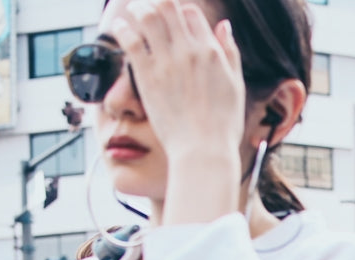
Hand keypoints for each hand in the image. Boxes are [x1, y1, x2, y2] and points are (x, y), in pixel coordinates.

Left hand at [109, 0, 245, 219]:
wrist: (204, 150)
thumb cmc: (222, 125)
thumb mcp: (235, 85)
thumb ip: (230, 53)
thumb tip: (224, 25)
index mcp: (212, 53)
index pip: (192, 13)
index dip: (181, 10)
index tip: (173, 16)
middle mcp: (190, 51)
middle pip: (169, 7)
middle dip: (159, 4)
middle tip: (149, 6)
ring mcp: (167, 62)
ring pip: (148, 16)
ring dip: (139, 9)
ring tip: (133, 10)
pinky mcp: (147, 75)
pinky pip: (130, 39)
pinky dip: (123, 28)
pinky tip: (119, 27)